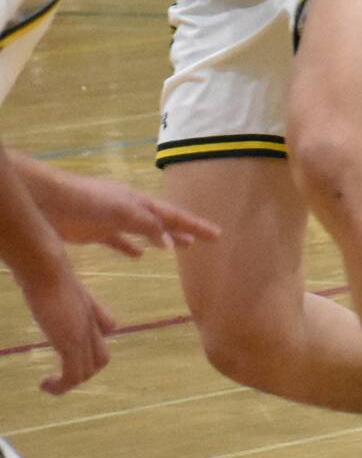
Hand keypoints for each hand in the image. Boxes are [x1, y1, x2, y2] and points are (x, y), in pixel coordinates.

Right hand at [19, 257, 114, 394]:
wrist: (47, 267)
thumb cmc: (41, 267)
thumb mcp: (49, 274)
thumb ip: (46, 280)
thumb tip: (27, 272)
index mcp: (89, 306)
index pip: (108, 327)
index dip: (94, 341)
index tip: (68, 348)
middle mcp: (91, 322)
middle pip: (101, 356)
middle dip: (83, 370)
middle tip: (58, 375)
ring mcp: (83, 334)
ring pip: (90, 369)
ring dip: (71, 382)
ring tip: (50, 385)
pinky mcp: (70, 343)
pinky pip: (73, 375)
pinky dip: (62, 387)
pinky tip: (45, 386)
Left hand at [27, 166, 218, 256]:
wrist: (49, 200)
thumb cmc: (87, 202)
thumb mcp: (123, 212)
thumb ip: (148, 227)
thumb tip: (174, 244)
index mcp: (141, 203)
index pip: (175, 215)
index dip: (196, 225)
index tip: (217, 235)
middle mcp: (131, 210)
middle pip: (165, 221)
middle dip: (186, 230)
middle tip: (206, 240)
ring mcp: (114, 220)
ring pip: (146, 231)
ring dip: (163, 239)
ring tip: (179, 248)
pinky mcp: (95, 232)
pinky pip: (120, 242)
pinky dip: (131, 248)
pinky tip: (138, 256)